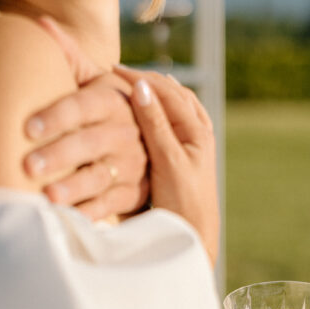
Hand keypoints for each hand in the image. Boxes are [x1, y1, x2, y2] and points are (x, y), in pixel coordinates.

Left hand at [22, 18, 148, 219]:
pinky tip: (66, 220)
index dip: (57, 116)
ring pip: (100, 177)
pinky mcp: (133, 193)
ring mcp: (131, 165)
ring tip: (48, 198)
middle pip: (90, 143)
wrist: (152, 141)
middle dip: (59, 155)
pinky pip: (110, 206)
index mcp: (113, 101)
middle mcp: (126, 132)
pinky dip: (89, 215)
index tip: (27, 128)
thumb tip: (38, 24)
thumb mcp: (97, 83)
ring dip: (74, 188)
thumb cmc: (107, 110)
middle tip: (28, 166)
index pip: (83, 106)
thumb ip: (69, 57)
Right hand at [115, 66, 218, 265]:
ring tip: (130, 85)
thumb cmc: (182, 204)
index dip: (138, 78)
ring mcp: (193, 146)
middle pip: (172, 94)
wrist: (195, 238)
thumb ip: (155, 125)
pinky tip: (144, 113)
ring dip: (153, 93)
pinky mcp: (185, 160)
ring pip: (173, 107)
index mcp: (196, 130)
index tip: (111, 70)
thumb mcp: (167, 162)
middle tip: (117, 73)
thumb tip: (141, 88)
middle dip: (146, 81)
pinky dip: (157, 112)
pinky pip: (171, 124)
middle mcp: (198, 133)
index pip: (166, 91)